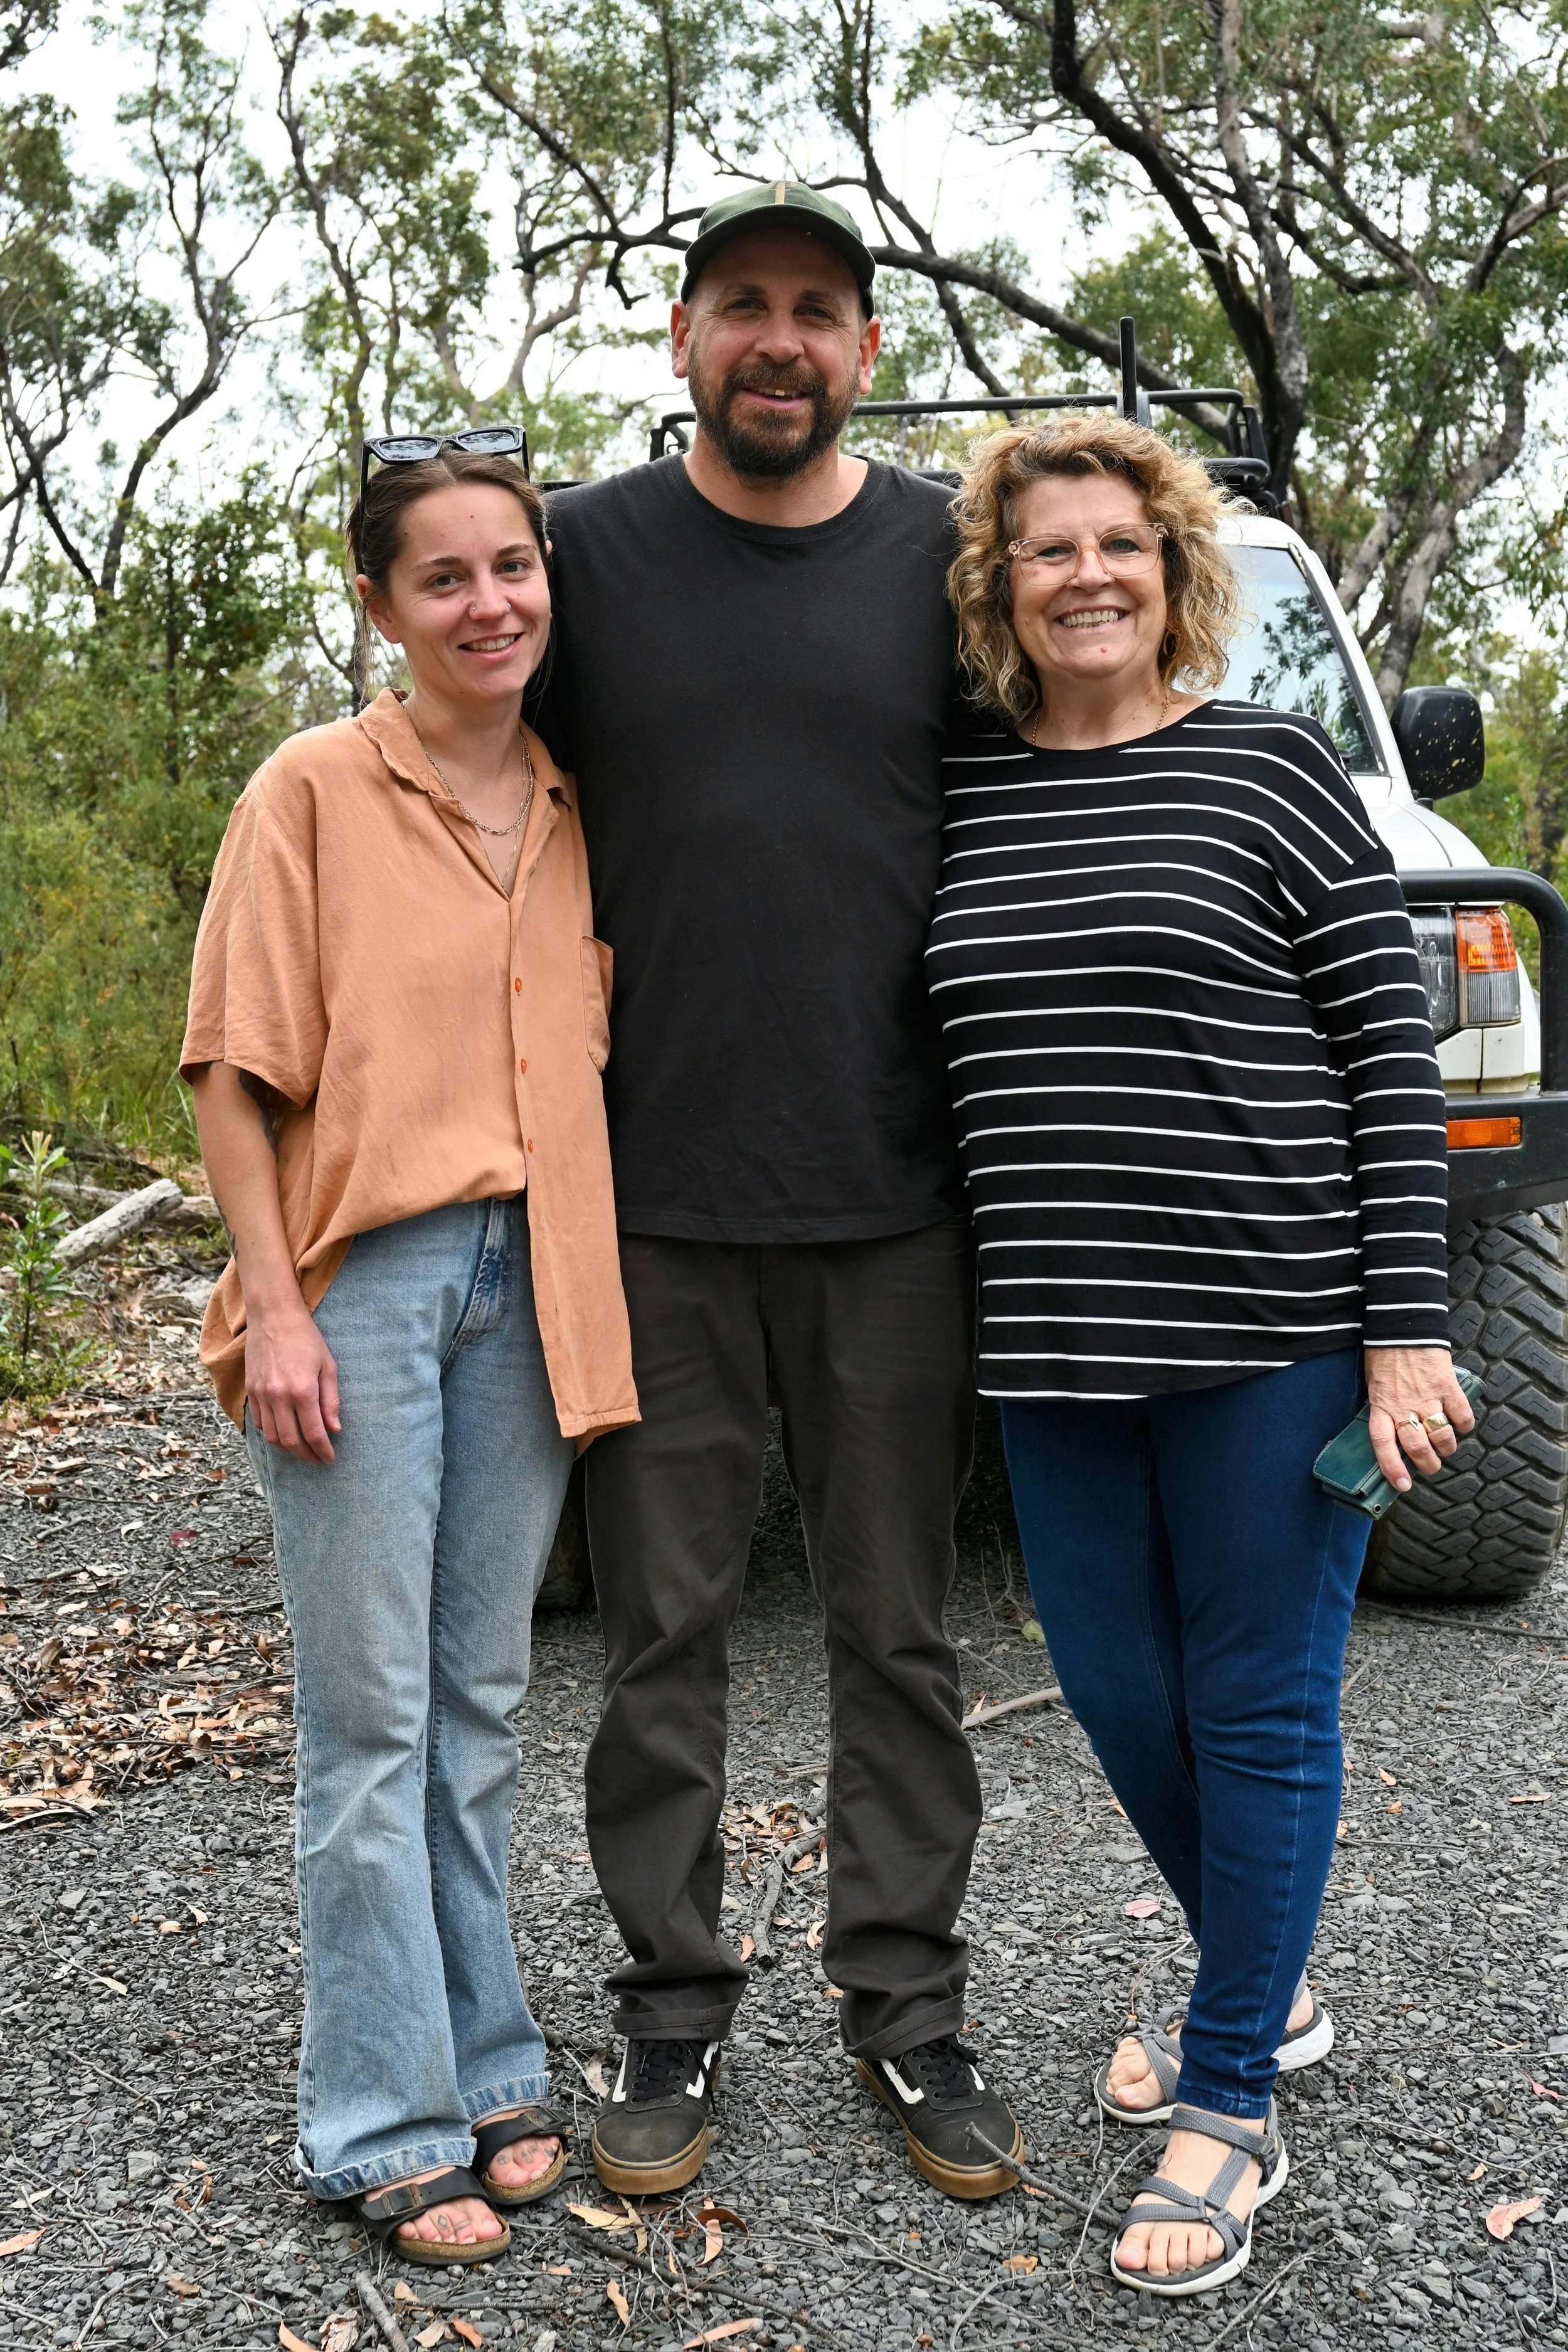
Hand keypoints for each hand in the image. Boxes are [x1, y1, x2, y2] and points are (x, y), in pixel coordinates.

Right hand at [246, 1300, 340, 1463]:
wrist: (273, 1316)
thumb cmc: (306, 1338)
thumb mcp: (327, 1366)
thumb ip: (331, 1401)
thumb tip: (334, 1429)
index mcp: (302, 1391)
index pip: (314, 1433)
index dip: (323, 1450)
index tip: (330, 1458)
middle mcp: (279, 1397)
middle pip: (291, 1441)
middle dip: (306, 1455)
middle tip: (317, 1460)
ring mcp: (261, 1395)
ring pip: (272, 1436)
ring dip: (288, 1449)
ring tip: (301, 1451)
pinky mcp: (250, 1391)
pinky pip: (259, 1423)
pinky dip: (271, 1434)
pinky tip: (283, 1434)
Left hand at [1364, 1347, 1474, 1493]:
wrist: (1403, 1326)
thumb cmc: (1385, 1357)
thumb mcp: (1375, 1386)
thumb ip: (1384, 1409)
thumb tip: (1396, 1435)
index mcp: (1381, 1406)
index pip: (1384, 1445)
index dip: (1392, 1468)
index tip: (1402, 1486)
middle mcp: (1404, 1406)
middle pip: (1418, 1447)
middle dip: (1427, 1464)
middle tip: (1430, 1466)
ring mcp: (1427, 1397)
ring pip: (1442, 1436)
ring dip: (1446, 1447)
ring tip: (1445, 1447)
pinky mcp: (1447, 1386)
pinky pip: (1462, 1415)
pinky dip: (1465, 1424)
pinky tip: (1462, 1424)